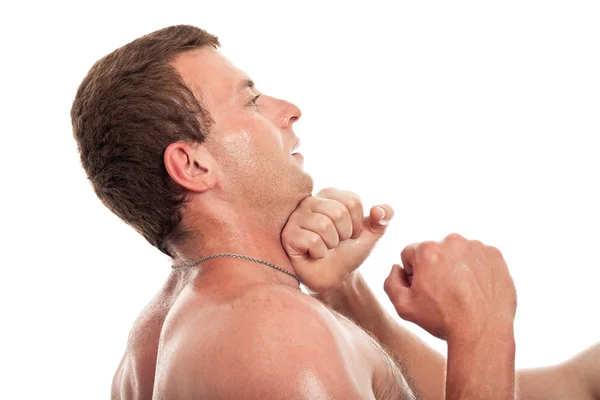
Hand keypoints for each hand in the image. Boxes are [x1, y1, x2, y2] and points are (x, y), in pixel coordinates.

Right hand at [281, 188, 393, 293]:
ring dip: (332, 244)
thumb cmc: (349, 252)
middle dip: (344, 234)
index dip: (357, 224)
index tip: (350, 234)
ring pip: (324, 225)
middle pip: (338, 212)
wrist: (334, 278)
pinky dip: (320, 252)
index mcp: (329, 195)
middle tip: (337, 243)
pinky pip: (312, 240)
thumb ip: (383, 218)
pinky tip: (314, 254)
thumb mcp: (371, 234)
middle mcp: (309, 202)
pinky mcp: (288, 236)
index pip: (353, 201)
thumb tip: (379, 210)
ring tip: (326, 248)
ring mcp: (295, 218)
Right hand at [384, 233, 516, 341]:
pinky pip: (479, 258)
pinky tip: (476, 290)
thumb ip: (391, 282)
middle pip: (435, 251)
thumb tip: (397, 269)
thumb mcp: (403, 307)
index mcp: (427, 250)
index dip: (413, 274)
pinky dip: (476, 270)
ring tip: (462, 293)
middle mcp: (452, 242)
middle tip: (443, 293)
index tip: (424, 289)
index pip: (410, 254)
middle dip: (435, 268)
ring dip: (456, 267)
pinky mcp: (495, 255)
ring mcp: (476, 247)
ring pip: (457, 253)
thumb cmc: (444, 320)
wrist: (482, 332)